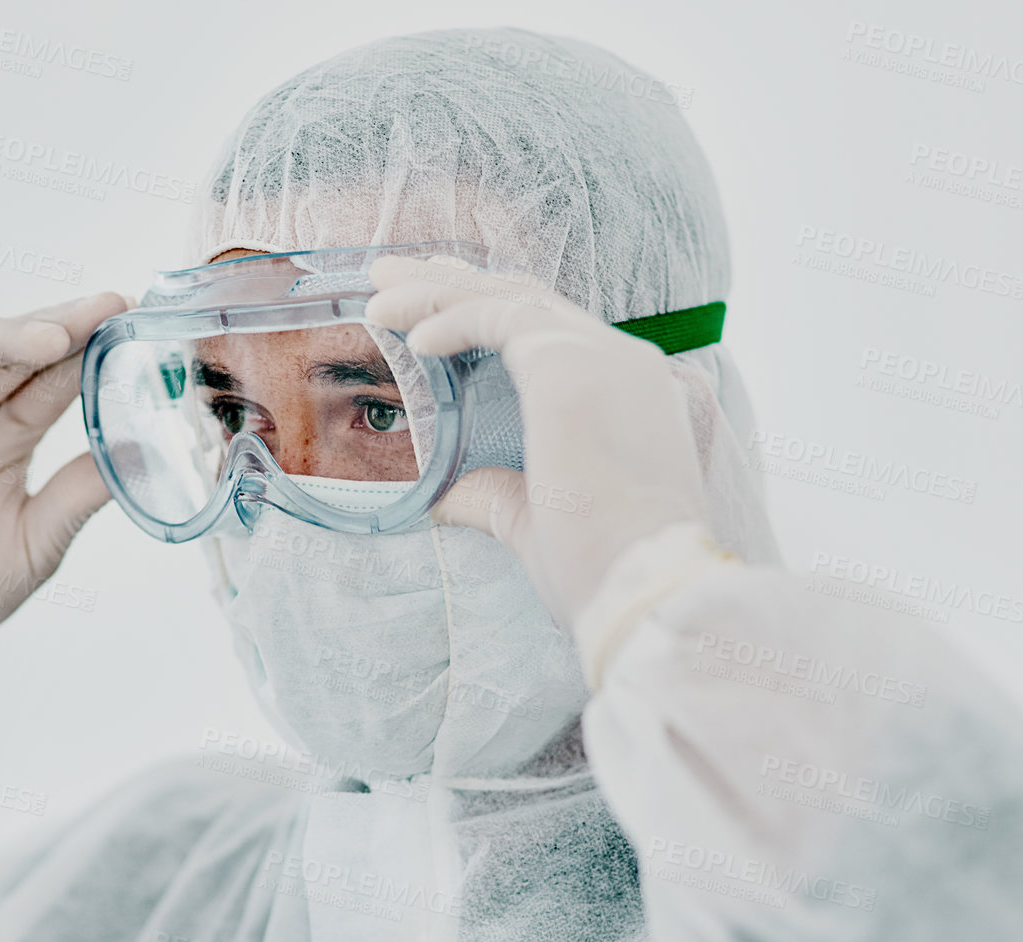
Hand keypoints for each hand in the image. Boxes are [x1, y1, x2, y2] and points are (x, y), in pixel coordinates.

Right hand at [0, 293, 127, 802]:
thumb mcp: (34, 544)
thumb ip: (77, 495)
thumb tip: (143, 455)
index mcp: (8, 437)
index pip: (54, 378)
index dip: (91, 349)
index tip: (134, 324)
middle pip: (14, 352)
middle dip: (59, 328)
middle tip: (104, 311)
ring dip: (3, 337)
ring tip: (50, 339)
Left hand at [366, 257, 709, 626]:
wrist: (643, 587)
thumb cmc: (600, 566)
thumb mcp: (533, 519)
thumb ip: (492, 493)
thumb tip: (442, 493)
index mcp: (623, 393)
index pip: (549, 331)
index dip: (486, 310)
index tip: (434, 311)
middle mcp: (620, 362)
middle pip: (524, 300)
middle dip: (451, 283)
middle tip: (391, 273)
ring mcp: (600, 356)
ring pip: (508, 298)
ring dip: (436, 292)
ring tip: (379, 293)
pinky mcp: (568, 365)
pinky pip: (497, 317)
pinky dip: (447, 317)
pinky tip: (411, 336)